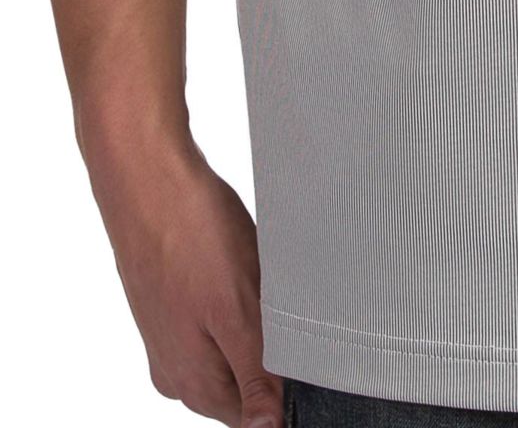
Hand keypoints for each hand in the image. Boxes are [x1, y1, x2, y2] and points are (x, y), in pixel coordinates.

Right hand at [85, 126, 281, 426]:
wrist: (147, 176)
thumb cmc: (190, 235)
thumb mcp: (237, 311)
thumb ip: (256, 375)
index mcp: (193, 384)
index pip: (255, 416)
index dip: (289, 387)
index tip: (307, 344)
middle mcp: (176, 370)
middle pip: (245, 381)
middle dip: (274, 347)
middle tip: (283, 298)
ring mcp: (171, 336)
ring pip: (233, 345)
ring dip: (257, 318)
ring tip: (259, 274)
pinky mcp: (173, 304)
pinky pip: (218, 316)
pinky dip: (239, 295)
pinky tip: (244, 262)